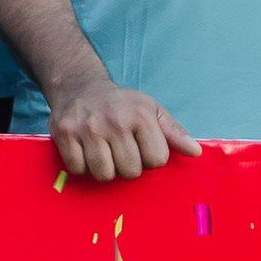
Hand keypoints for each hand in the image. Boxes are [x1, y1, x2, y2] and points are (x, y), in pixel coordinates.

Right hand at [48, 76, 196, 182]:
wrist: (79, 86)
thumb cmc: (121, 104)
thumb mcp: (151, 110)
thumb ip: (174, 132)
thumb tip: (196, 152)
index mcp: (141, 114)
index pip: (157, 160)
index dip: (150, 159)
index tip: (140, 147)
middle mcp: (115, 120)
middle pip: (130, 171)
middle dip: (127, 167)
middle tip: (120, 151)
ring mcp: (87, 127)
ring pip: (104, 174)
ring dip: (105, 170)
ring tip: (103, 153)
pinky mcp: (64, 133)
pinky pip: (78, 169)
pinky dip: (81, 166)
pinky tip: (84, 151)